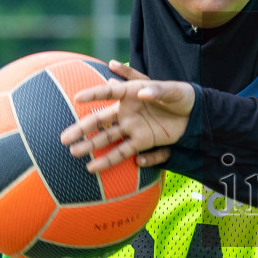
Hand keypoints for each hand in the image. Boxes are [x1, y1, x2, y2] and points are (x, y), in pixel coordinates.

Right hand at [62, 60, 193, 171]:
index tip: (77, 98)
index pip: (109, 92)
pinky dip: (111, 159)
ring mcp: (133, 127)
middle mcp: (127, 111)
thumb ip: (158, 90)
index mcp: (131, 93)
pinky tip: (96, 167)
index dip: (94, 94)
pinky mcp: (142, 141)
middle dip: (82, 128)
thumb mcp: (173, 90)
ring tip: (74, 153)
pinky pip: (124, 151)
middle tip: (64, 138)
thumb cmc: (181, 96)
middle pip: (100, 119)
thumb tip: (143, 93)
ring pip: (107, 137)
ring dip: (91, 146)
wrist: (194, 113)